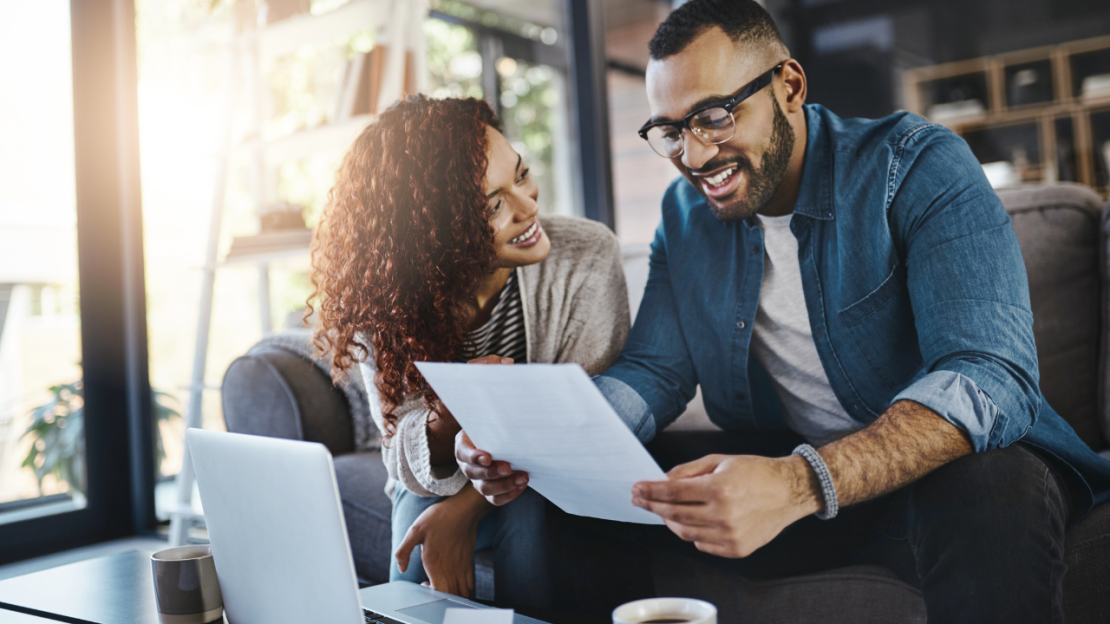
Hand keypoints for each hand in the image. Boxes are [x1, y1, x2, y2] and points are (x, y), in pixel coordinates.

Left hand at [393, 486, 491, 596]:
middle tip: (432, 585)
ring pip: (462, 593)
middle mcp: (451, 568)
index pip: (437, 592)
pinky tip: (454, 580)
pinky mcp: (469, 562)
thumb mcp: (414, 530)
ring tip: (443, 585)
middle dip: (442, 598)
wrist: (463, 508)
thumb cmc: (438, 518)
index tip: (424, 583)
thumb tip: (401, 568)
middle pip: (451, 596)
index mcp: (435, 564)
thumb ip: (403, 551)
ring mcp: (462, 566)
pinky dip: (464, 589)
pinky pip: (470, 584)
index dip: (430, 594)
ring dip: (453, 594)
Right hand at [456, 355, 527, 505]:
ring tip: (522, 476)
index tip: (487, 455)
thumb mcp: (491, 386)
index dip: (473, 455)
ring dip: (503, 486)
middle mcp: (468, 462)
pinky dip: (508, 496)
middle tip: (508, 466)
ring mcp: (479, 478)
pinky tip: (523, 484)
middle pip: (473, 473)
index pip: (462, 451)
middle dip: (491, 472)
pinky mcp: (492, 489)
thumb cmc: (498, 410)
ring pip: (485, 489)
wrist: (508, 434)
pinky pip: (496, 500)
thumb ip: (492, 369)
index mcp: (464, 440)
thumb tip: (507, 362)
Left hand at [631, 454, 821, 557]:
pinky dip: (691, 533)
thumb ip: (688, 471)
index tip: (637, 489)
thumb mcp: (720, 461)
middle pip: (674, 514)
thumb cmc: (756, 472)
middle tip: (640, 499)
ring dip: (669, 521)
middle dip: (652, 506)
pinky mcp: (736, 549)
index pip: (672, 493)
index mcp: (719, 489)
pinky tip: (690, 521)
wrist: (789, 492)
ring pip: (685, 533)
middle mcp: (723, 515)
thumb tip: (662, 480)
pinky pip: (702, 544)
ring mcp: (730, 535)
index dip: (650, 491)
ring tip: (663, 511)